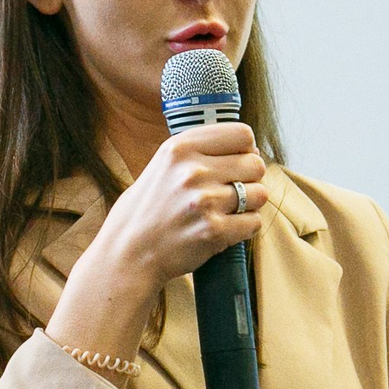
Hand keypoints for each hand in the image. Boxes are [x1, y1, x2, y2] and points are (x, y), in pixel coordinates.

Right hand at [48, 124, 264, 358]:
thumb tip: (250, 148)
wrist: (128, 253)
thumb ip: (199, 152)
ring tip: (227, 211)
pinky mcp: (213, 230)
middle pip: (256, 164)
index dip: (247, 150)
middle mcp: (193, 171)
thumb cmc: (148, 209)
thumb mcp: (163, 165)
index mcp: (180, 147)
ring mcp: (204, 201)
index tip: (238, 162)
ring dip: (250, 204)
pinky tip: (225, 229)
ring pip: (259, 194)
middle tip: (232, 192)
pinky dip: (245, 227)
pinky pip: (254, 222)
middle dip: (250, 179)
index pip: (242, 135)